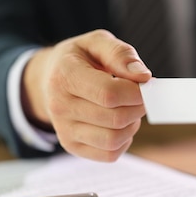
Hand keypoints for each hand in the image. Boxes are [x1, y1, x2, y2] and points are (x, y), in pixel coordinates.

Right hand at [22, 29, 151, 161]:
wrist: (52, 77)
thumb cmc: (81, 58)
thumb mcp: (97, 42)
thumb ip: (120, 54)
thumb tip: (143, 76)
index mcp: (65, 76)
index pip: (109, 94)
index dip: (135, 92)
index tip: (143, 85)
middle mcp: (60, 106)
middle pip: (115, 118)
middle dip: (138, 107)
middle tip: (139, 96)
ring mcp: (64, 130)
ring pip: (114, 139)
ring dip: (132, 125)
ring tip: (128, 108)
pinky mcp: (72, 146)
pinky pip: (110, 154)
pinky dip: (123, 140)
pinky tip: (120, 124)